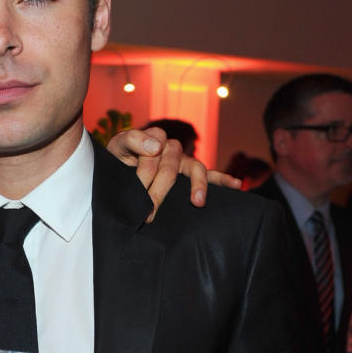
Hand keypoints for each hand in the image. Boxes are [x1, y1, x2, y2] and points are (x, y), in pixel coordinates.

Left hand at [106, 126, 240, 216]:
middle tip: (148, 214)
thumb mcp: (117, 148)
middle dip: (158, 192)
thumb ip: (132, 140)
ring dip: (198, 184)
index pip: (156, 151)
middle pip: (171, 166)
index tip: (136, 190)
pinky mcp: (188, 175)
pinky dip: (222, 180)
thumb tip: (157, 146)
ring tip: (198, 201)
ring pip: (195, 169)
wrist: (116, 174)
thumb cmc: (116, 161)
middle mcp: (171, 149)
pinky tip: (236, 185)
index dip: (145, 171)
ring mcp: (182, 162)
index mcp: (154, 138)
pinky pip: (210, 175)